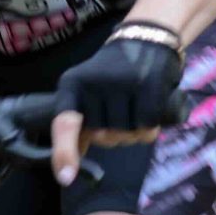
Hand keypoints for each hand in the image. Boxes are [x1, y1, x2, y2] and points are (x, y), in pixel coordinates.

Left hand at [49, 31, 182, 185]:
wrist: (146, 37)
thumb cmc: (114, 72)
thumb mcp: (88, 91)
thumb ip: (79, 126)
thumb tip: (66, 169)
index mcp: (72, 85)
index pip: (64, 123)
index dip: (64, 153)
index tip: (66, 177)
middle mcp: (93, 83)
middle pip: (103, 136)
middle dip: (114, 135)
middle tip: (122, 112)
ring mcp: (121, 83)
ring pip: (126, 134)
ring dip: (135, 133)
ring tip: (137, 107)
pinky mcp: (147, 86)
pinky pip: (147, 127)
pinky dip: (150, 127)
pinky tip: (151, 110)